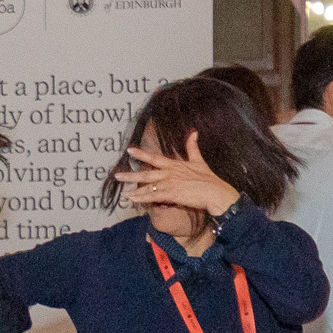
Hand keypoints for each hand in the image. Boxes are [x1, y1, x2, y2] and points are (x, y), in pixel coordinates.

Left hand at [113, 135, 237, 222]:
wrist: (214, 192)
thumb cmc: (208, 178)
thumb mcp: (199, 160)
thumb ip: (192, 147)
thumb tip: (194, 132)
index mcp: (174, 165)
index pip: (154, 158)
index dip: (141, 154)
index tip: (129, 150)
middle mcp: (169, 173)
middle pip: (146, 173)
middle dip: (130, 175)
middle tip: (117, 176)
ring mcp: (169, 184)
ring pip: (148, 187)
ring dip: (134, 190)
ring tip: (123, 193)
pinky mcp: (172, 195)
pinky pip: (153, 197)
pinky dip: (143, 199)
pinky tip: (134, 200)